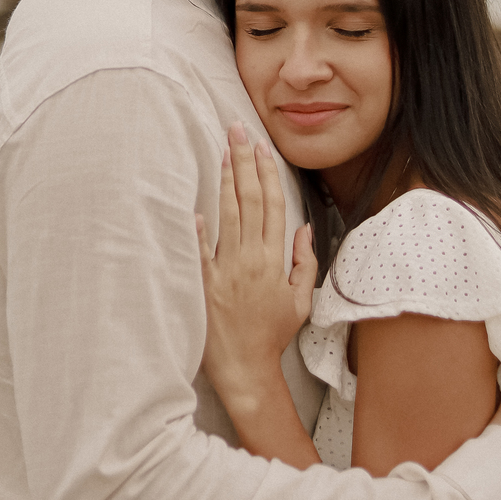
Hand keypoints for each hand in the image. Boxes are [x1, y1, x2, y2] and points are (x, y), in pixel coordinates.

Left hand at [196, 123, 318, 418]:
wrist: (246, 369)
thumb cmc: (272, 335)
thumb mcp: (301, 301)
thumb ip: (305, 262)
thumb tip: (304, 228)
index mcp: (275, 261)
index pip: (274, 206)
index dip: (269, 174)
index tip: (263, 147)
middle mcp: (251, 260)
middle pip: (251, 201)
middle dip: (245, 162)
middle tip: (238, 130)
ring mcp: (226, 271)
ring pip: (228, 217)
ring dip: (226, 181)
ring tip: (223, 151)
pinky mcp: (203, 285)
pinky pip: (200, 252)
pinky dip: (198, 229)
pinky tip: (195, 205)